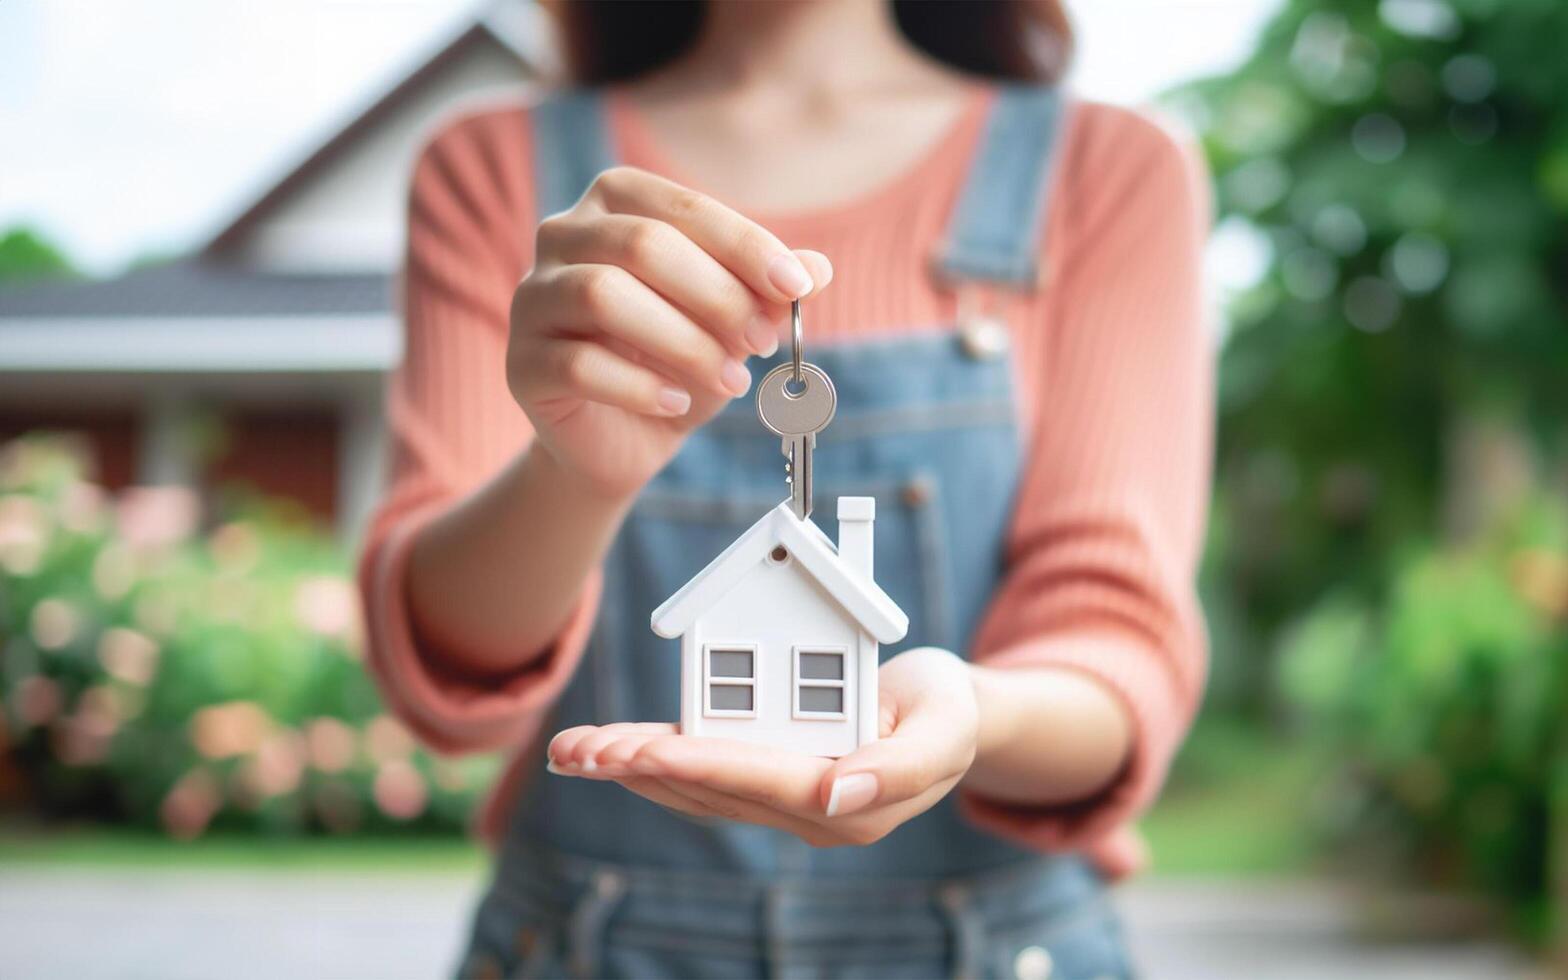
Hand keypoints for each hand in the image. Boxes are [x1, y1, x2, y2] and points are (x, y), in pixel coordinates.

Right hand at [509, 166, 832, 498]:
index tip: (796, 286)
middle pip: (641, 245)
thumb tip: (818, 269)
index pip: (682, 208)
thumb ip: (767, 290)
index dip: (744, 244)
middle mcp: (562, 236)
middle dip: (717, 295)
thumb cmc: (677, 363)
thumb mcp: (733, 322)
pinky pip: (577, 363)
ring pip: (603, 294)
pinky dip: (639, 386)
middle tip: (763, 342)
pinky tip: (677, 405)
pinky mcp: (522, 362)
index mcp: (615, 203)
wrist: (622, 440)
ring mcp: (533, 298)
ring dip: (683, 340)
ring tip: (730, 379)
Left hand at [545, 647, 977, 846]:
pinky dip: (652, 758)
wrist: (943, 715)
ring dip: (631, 767)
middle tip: (581, 751)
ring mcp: (783, 802)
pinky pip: (701, 774)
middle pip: (714, 790)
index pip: (768, 781)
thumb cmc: (946, 711)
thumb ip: (902, 765)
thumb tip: (836, 793)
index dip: (707, 764)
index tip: (649, 748)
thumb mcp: (947, 726)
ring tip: (573, 750)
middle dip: (643, 768)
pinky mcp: (764, 781)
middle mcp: (809, 812)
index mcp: (853, 803)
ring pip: (695, 787)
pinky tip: (608, 751)